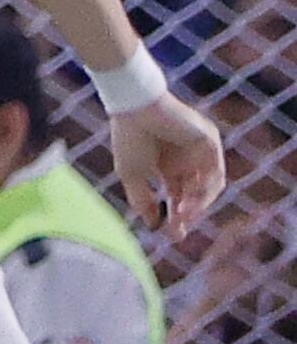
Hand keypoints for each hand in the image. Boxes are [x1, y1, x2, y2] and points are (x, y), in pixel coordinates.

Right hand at [112, 95, 226, 232]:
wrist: (134, 107)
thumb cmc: (129, 138)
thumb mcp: (132, 175)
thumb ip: (142, 201)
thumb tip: (152, 226)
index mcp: (168, 167)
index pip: (179, 197)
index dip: (176, 217)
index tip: (172, 236)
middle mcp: (187, 161)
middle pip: (196, 194)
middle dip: (188, 213)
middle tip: (179, 228)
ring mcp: (200, 151)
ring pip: (209, 185)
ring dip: (199, 203)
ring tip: (185, 214)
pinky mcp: (208, 140)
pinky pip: (215, 169)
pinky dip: (206, 186)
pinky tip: (192, 198)